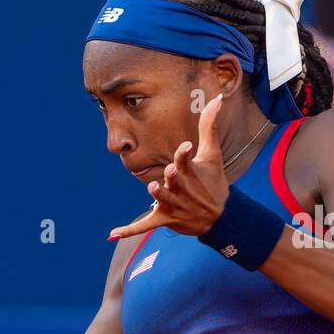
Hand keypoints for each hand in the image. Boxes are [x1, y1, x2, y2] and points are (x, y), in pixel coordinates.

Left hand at [108, 93, 229, 240]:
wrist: (221, 216)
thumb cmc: (214, 182)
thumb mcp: (213, 155)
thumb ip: (210, 126)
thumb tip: (217, 99)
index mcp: (193, 174)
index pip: (188, 162)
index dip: (185, 155)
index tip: (185, 146)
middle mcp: (183, 190)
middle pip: (176, 182)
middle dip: (174, 178)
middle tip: (170, 171)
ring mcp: (174, 206)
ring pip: (163, 201)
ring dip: (159, 196)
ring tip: (153, 187)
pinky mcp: (164, 219)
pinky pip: (145, 226)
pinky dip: (130, 230)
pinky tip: (112, 233)